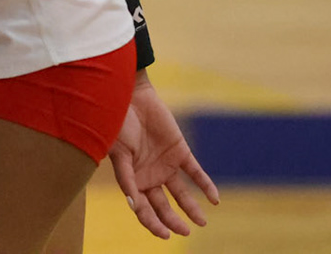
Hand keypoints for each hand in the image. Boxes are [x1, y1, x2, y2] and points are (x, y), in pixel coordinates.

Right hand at [111, 72, 219, 237]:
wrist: (128, 94)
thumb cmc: (116, 123)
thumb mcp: (118, 152)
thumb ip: (126, 179)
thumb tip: (133, 205)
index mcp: (131, 179)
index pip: (142, 208)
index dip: (152, 223)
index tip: (165, 234)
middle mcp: (149, 175)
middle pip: (162, 205)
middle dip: (172, 221)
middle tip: (184, 232)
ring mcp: (165, 164)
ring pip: (180, 193)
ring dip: (191, 208)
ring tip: (201, 223)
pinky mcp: (180, 151)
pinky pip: (195, 172)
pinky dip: (205, 185)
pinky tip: (214, 199)